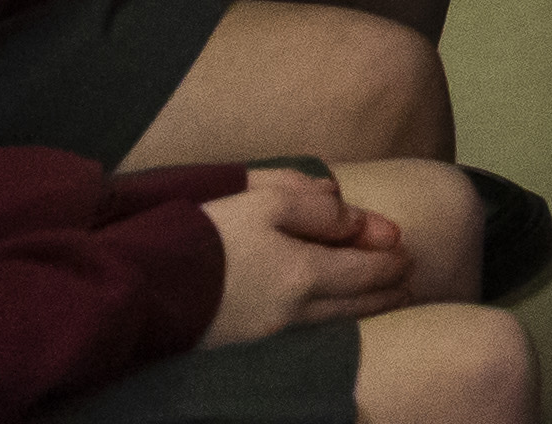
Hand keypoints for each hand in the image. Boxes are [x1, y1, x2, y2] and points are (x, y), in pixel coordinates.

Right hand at [201, 167, 410, 346]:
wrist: (143, 288)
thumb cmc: (205, 236)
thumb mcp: (264, 203)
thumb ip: (316, 208)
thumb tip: (357, 220)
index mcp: (304, 276)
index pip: (367, 273)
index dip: (391, 262)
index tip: (409, 252)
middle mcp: (294, 315)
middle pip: (355, 305)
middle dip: (387, 292)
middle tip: (409, 284)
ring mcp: (268, 337)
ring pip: (332, 323)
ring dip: (363, 310)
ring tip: (384, 301)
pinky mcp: (244, 348)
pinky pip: (304, 335)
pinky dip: (329, 323)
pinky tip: (332, 317)